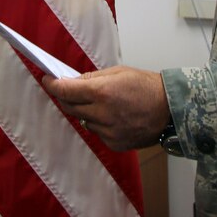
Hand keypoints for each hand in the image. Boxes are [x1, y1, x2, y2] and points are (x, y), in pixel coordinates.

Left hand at [42, 65, 170, 150]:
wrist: (170, 109)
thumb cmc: (144, 85)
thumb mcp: (117, 72)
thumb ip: (92, 78)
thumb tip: (71, 82)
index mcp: (101, 93)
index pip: (66, 91)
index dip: (52, 85)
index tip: (47, 80)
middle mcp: (102, 114)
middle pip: (70, 107)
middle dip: (67, 97)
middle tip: (69, 89)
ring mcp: (108, 131)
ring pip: (84, 121)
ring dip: (86, 111)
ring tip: (103, 103)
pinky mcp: (115, 144)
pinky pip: (98, 132)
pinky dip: (100, 123)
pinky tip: (114, 116)